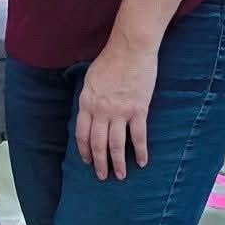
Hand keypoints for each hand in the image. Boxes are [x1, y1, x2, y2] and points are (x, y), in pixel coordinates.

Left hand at [74, 36, 156, 178]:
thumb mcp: (91, 79)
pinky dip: (141, 151)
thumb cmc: (110, 60)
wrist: (130, 49)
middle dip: (99, 163)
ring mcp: (120, 112)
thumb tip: (90, 112)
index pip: (82, 134)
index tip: (87, 161)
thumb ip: (89, 98)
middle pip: (98, 143)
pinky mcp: (138, 110)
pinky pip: (138, 136)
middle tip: (102, 176)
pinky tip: (142, 162)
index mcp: (87, 102)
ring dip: (118, 163)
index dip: (84, 150)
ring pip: (117, 144)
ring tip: (119, 175)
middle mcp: (101, 111)